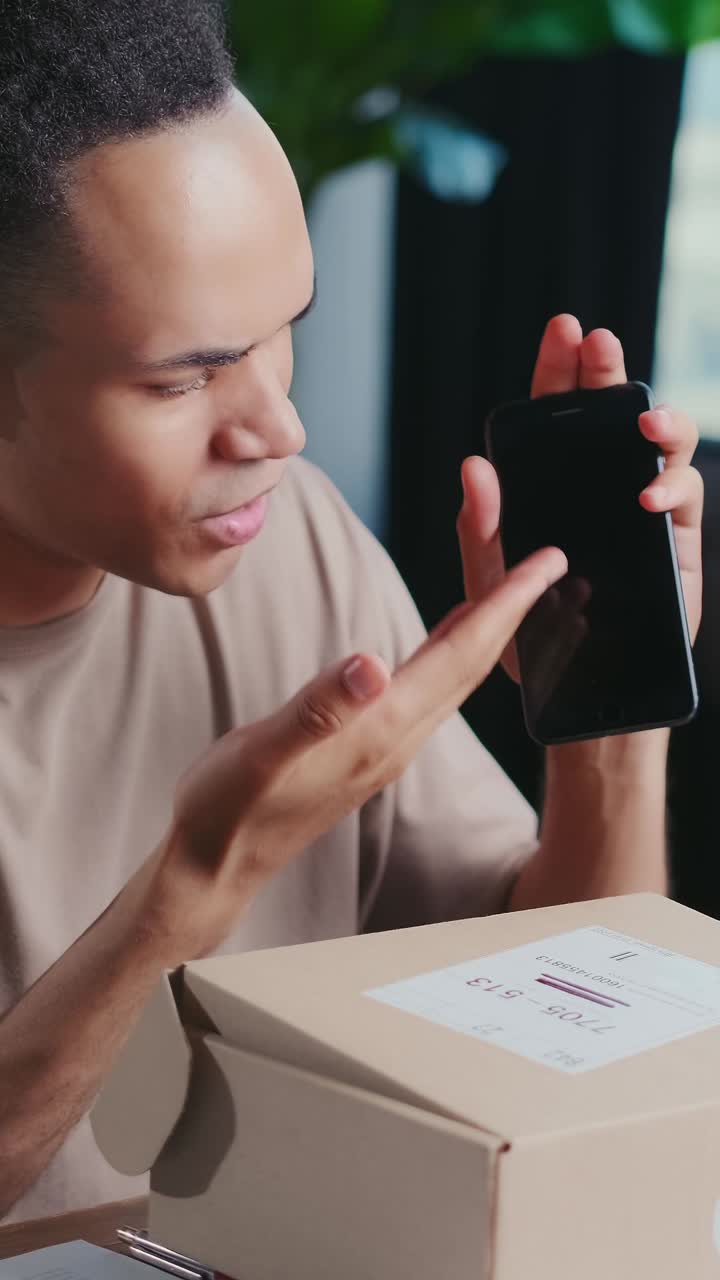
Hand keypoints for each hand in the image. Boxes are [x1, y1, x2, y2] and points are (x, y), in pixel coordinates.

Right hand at [138, 545, 566, 961]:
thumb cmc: (229, 810)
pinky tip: (448, 640)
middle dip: (514, 611)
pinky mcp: (368, 751)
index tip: (547, 563)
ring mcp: (384, 749)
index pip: (459, 656)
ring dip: (489, 632)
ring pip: (456, 679)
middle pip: (472, 666)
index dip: (504, 605)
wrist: (216, 867)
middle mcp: (394, 740)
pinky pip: (430, 692)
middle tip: (550, 563)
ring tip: (513, 592)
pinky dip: (452, 655)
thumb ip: (318, 710)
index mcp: (378, 731)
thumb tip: (372, 662)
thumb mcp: (262, 754)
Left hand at [457, 314, 703, 683]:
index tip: (563, 331)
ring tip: (642, 423)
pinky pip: (685, 497)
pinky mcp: (675, 540)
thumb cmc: (529, 638)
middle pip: (610, 415)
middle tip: (600, 344)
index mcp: (553, 487)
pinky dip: (671, 486)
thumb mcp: (492, 584)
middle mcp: (601, 487)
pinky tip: (649, 494)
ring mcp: (643, 508)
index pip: (554, 418)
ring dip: (659, 421)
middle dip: (608, 373)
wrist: (578, 693)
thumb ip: (483, 528)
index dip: (559, 373)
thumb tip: (474, 466)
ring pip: (664, 444)